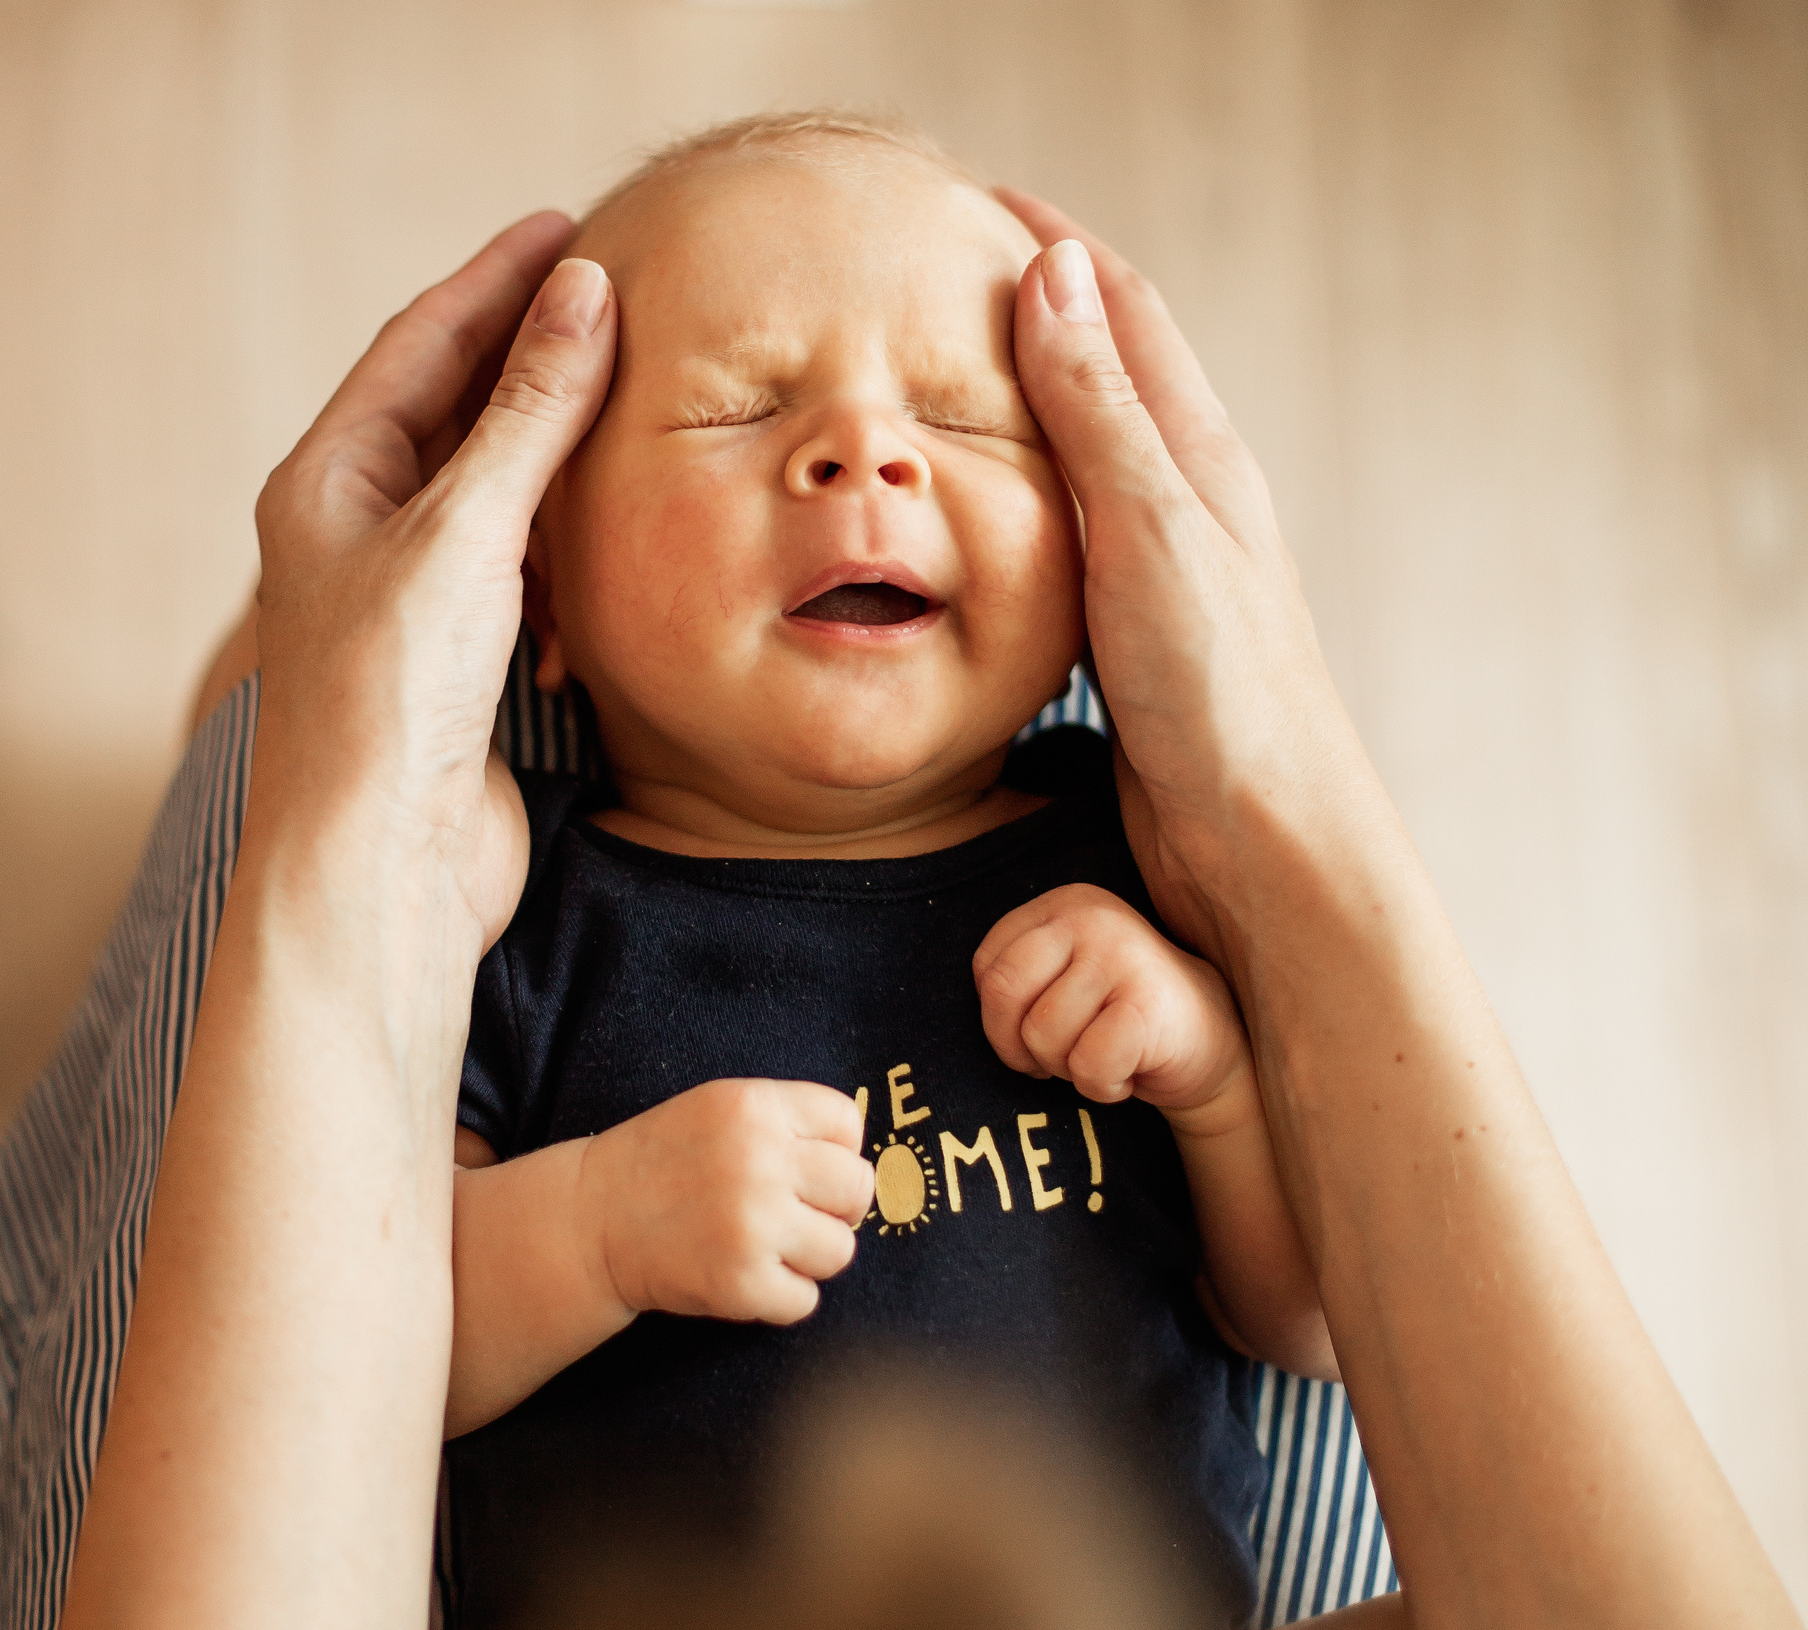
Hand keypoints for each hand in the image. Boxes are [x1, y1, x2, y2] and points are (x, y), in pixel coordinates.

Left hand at [244, 215, 617, 953]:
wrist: (384, 872)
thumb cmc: (391, 703)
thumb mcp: (464, 532)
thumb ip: (529, 413)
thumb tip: (585, 293)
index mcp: (326, 486)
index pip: (419, 348)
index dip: (495, 282)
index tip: (570, 228)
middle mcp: (358, 539)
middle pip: (454, 416)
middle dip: (529, 358)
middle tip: (612, 297)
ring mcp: (409, 610)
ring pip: (492, 501)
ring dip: (554, 456)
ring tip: (628, 399)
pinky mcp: (459, 676)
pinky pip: (521, 582)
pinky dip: (564, 553)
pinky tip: (605, 537)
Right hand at [582, 1081, 876, 1325]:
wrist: (591, 1220)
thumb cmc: (664, 1164)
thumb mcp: (719, 1109)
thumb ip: (788, 1122)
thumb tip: (864, 1166)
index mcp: (753, 1107)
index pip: (848, 1124)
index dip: (835, 1151)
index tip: (804, 1169)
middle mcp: (758, 1161)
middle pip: (856, 1188)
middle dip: (834, 1207)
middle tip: (794, 1215)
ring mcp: (751, 1225)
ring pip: (839, 1251)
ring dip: (809, 1257)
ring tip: (766, 1248)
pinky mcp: (740, 1283)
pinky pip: (805, 1301)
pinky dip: (780, 1298)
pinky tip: (744, 1276)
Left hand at [975, 884, 1254, 1132]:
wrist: (1211, 1042)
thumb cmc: (1118, 1019)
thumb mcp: (1062, 982)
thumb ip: (1015, 980)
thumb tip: (977, 1016)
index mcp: (1062, 904)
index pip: (987, 967)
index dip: (999, 1021)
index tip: (1036, 1034)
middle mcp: (1090, 916)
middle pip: (1002, 994)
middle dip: (1019, 1046)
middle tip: (1059, 1057)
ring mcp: (1121, 955)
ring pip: (1042, 1035)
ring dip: (1068, 1069)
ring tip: (1105, 1054)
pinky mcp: (1147, 1003)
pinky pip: (1087, 1064)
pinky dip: (1102, 1086)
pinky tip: (1129, 1069)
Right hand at [994, 190, 1390, 967]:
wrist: (1263, 847)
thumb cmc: (1225, 699)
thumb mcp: (1151, 531)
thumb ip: (1099, 412)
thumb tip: (1054, 272)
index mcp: (1196, 458)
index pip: (1119, 311)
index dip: (1052, 247)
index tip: (976, 202)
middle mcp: (1183, 505)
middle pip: (1106, 373)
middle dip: (1035, 310)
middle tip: (944, 279)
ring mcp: (1159, 577)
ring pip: (1083, 460)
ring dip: (1026, 407)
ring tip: (947, 384)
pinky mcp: (1132, 646)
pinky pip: (1066, 542)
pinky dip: (1019, 501)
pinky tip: (983, 527)